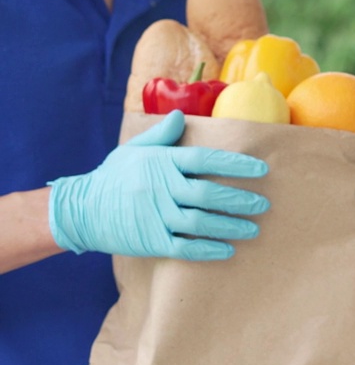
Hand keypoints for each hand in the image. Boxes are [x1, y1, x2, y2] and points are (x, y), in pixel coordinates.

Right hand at [47, 111, 269, 260]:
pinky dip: (208, 250)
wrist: (80, 210)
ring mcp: (155, 216)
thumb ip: (162, 135)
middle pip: (208, 193)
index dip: (235, 164)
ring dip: (231, 227)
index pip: (205, 159)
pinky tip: (228, 250)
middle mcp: (160, 188)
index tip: (262, 169)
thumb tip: (181, 114)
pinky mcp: (150, 241)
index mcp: (161, 163)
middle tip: (263, 205)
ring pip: (201, 222)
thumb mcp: (134, 150)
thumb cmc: (114, 177)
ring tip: (254, 229)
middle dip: (240, 199)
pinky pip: (185, 248)